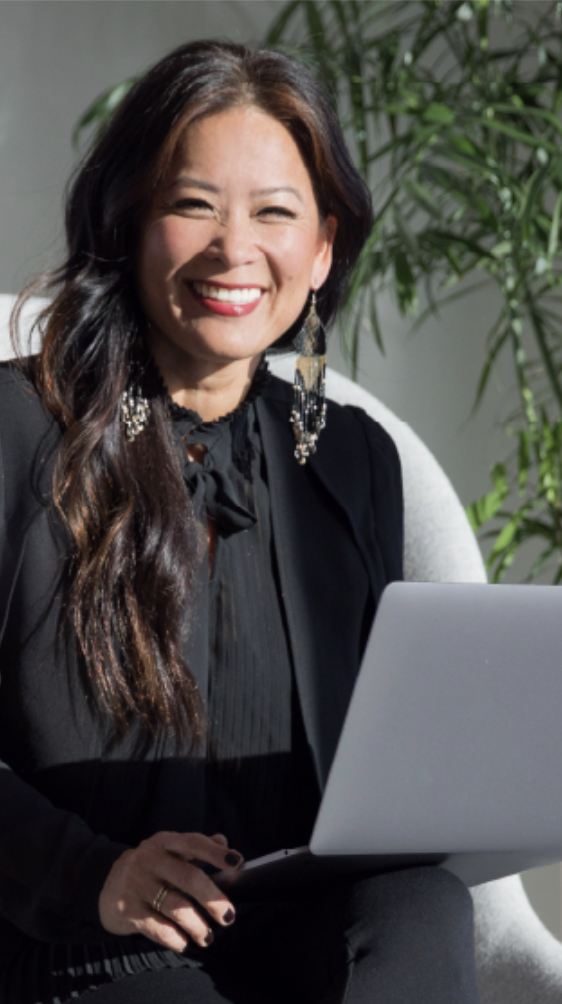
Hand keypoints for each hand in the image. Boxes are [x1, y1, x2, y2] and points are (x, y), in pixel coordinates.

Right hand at [99, 831, 241, 951]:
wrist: (104, 883)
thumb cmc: (149, 868)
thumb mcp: (168, 851)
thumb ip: (197, 846)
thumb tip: (223, 840)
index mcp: (164, 842)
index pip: (193, 843)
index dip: (216, 853)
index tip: (238, 863)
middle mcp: (150, 859)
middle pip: (188, 877)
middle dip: (213, 899)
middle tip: (228, 916)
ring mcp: (137, 884)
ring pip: (175, 906)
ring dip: (197, 925)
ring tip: (207, 938)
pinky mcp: (127, 910)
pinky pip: (157, 927)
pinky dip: (175, 938)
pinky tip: (184, 943)